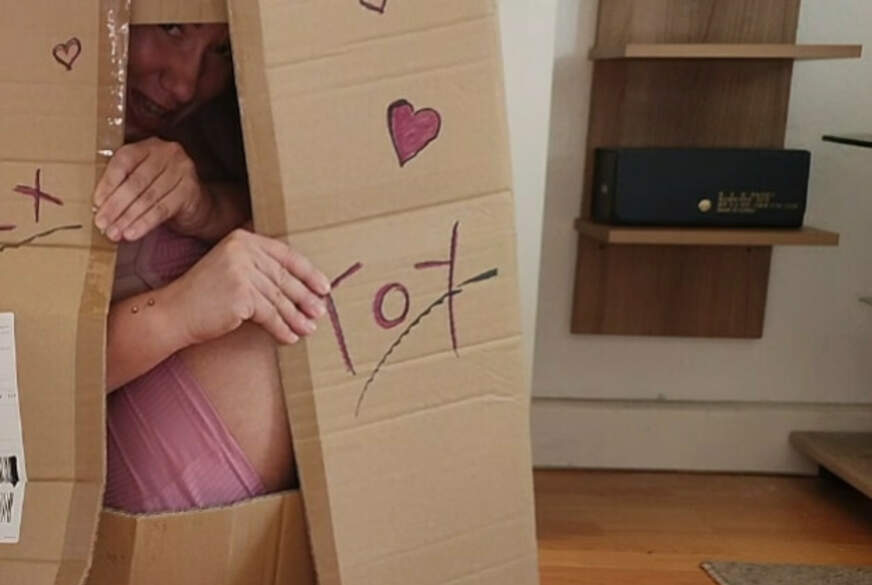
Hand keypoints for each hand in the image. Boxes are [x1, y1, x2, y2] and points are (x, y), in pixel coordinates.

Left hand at [93, 138, 210, 241]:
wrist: (195, 203)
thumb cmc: (161, 190)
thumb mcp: (141, 180)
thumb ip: (122, 185)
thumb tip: (98, 207)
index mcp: (149, 145)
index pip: (124, 161)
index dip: (108, 183)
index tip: (96, 204)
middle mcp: (168, 153)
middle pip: (136, 182)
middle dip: (116, 206)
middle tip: (102, 224)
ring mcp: (182, 170)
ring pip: (148, 197)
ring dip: (128, 218)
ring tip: (115, 233)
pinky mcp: (191, 190)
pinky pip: (162, 209)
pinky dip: (145, 223)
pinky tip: (133, 233)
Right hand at [165, 229, 330, 345]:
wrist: (173, 313)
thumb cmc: (204, 297)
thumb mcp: (233, 272)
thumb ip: (261, 271)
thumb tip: (303, 289)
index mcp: (243, 239)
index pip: (285, 255)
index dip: (308, 272)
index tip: (324, 286)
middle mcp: (242, 250)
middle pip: (284, 277)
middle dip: (305, 298)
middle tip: (320, 312)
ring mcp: (241, 271)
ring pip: (278, 298)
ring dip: (296, 317)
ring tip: (309, 329)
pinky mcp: (240, 294)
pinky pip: (269, 314)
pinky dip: (282, 328)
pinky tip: (290, 337)